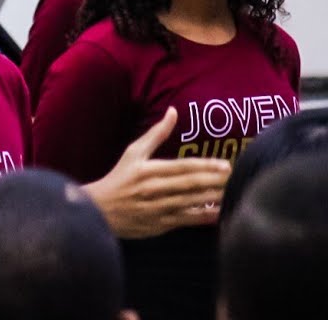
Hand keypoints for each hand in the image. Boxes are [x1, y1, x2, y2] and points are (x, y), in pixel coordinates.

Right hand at [84, 107, 230, 238]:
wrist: (100, 210)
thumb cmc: (119, 178)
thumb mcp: (133, 153)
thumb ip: (156, 134)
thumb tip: (173, 111)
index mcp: (147, 170)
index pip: (182, 167)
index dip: (205, 166)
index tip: (225, 165)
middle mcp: (153, 189)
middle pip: (190, 184)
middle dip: (214, 181)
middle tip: (235, 177)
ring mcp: (157, 208)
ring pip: (191, 203)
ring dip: (213, 198)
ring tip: (232, 192)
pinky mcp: (159, 224)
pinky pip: (186, 220)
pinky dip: (203, 217)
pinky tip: (219, 213)